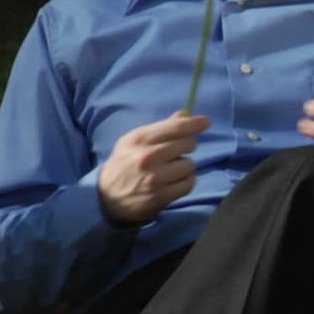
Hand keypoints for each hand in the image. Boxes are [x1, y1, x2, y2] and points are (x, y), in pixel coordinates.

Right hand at [97, 110, 208, 225]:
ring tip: (172, 170)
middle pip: (187, 144)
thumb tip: (185, 115)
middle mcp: (147, 157)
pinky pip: (188, 184)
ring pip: (190, 165)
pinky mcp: (161, 197)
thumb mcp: (133, 141)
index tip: (206, 122)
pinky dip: (185, 182)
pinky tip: (174, 182)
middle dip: (188, 146)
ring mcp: (155, 178)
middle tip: (179, 151)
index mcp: (139, 139)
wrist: (107, 198)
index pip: (175, 128)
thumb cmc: (124, 164)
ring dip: (185, 166)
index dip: (194, 123)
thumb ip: (160, 128)